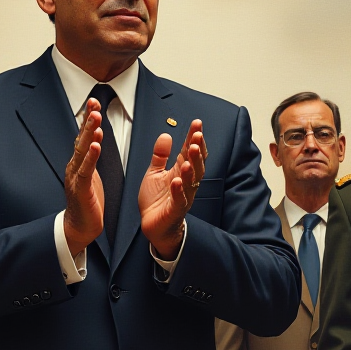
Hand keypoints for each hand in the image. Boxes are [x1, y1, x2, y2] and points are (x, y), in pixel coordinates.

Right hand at [64, 98, 104, 255]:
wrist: (80, 227)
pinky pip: (85, 170)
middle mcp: (74, 166)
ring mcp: (75, 176)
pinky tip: (95, 145)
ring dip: (89, 133)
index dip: (87, 119)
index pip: (83, 136)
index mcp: (78, 162)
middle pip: (81, 138)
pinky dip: (90, 157)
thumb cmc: (87, 201)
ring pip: (82, 151)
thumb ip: (90, 157)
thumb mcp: (90, 174)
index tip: (93, 102)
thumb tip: (94, 138)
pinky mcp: (80, 189)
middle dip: (88, 120)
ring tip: (96, 118)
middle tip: (94, 103)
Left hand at [139, 120, 206, 258]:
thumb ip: (160, 155)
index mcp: (180, 171)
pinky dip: (178, 189)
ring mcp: (183, 196)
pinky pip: (179, 199)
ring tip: (190, 152)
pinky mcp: (175, 209)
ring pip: (192, 180)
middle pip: (196, 164)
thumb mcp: (154, 172)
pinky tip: (177, 179)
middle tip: (197, 136)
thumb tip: (166, 135)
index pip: (190, 151)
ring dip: (192, 166)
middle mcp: (186, 182)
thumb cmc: (156, 200)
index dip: (193, 137)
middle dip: (197, 149)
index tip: (197, 123)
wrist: (153, 225)